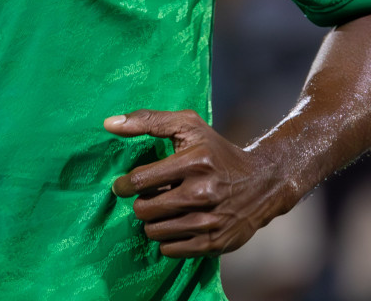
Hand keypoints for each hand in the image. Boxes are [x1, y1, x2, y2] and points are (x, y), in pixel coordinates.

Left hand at [105, 109, 295, 257]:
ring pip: (154, 231)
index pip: (140, 180)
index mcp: (194, 162)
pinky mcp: (214, 243)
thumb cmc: (217, 151)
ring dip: (153, 222)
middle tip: (150, 197)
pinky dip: (166, 239)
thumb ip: (147, 120)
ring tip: (164, 210)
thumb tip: (108, 124)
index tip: (123, 185)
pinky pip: (170, 250)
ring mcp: (209, 221)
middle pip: (145, 209)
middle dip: (141, 203)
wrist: (262, 183)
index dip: (124, 185)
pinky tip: (176, 224)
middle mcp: (203, 193)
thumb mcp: (188, 126)